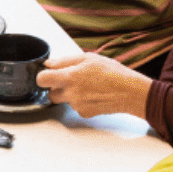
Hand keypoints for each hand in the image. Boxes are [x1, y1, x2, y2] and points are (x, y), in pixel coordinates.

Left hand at [38, 53, 153, 118]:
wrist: (130, 92)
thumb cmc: (113, 73)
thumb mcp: (89, 58)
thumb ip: (65, 61)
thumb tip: (49, 64)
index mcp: (70, 76)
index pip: (42, 79)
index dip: (43, 76)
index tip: (48, 74)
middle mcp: (70, 93)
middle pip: (50, 93)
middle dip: (57, 87)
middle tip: (71, 80)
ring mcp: (76, 105)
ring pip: (64, 100)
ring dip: (70, 94)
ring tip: (88, 86)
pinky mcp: (84, 113)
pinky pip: (75, 107)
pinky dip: (81, 101)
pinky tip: (93, 94)